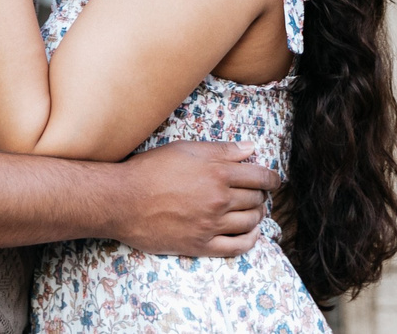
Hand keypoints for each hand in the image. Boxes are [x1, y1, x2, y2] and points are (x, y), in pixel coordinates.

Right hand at [110, 142, 279, 256]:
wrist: (123, 200)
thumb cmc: (151, 170)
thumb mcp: (186, 150)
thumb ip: (222, 150)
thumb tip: (251, 149)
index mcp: (218, 173)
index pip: (260, 176)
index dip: (271, 178)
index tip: (273, 179)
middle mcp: (219, 200)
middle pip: (256, 199)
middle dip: (262, 195)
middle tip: (257, 193)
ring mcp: (211, 225)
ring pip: (250, 222)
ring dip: (258, 215)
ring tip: (253, 210)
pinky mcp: (201, 245)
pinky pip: (237, 247)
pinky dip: (250, 240)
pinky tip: (251, 233)